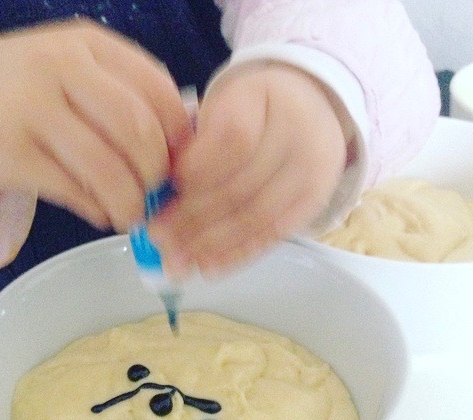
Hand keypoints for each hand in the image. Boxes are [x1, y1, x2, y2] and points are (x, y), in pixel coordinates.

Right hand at [0, 20, 190, 230]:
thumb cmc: (18, 88)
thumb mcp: (71, 71)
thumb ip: (120, 98)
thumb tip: (174, 156)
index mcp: (90, 45)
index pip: (159, 92)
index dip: (180, 139)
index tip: (179, 167)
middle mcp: (63, 67)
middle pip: (139, 131)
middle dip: (157, 176)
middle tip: (156, 197)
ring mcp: (33, 107)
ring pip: (108, 168)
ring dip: (130, 203)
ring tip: (130, 215)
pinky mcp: (11, 152)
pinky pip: (74, 191)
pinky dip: (98, 210)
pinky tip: (101, 213)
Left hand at [149, 63, 347, 275]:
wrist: (311, 107)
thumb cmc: (251, 111)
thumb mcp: (222, 108)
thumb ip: (194, 144)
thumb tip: (157, 196)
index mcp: (263, 98)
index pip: (232, 140)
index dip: (197, 170)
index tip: (163, 190)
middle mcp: (296, 134)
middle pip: (240, 186)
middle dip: (193, 218)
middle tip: (157, 238)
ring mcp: (311, 171)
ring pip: (255, 217)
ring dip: (211, 245)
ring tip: (176, 263)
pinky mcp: (314, 202)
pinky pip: (272, 235)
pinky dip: (237, 255)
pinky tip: (208, 268)